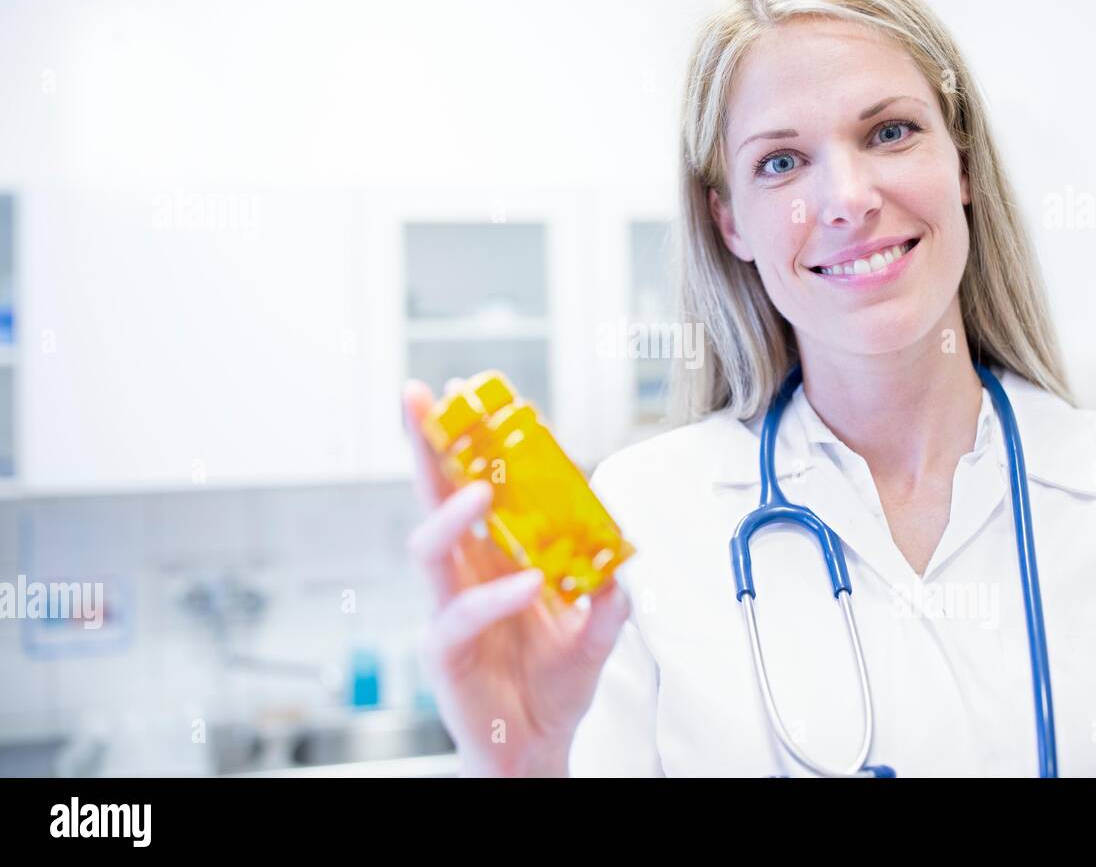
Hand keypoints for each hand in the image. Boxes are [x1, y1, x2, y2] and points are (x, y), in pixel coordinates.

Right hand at [402, 378, 629, 776]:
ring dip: (453, 512)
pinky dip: (494, 597)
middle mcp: (465, 575)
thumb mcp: (596, 634)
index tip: (480, 394)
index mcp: (495, 557)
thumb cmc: (552, 687)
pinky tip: (526, 584)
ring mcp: (450, 611)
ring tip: (481, 488)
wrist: (537, 752)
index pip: (479, 485)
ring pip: (430, 548)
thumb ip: (608, 596)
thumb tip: (621, 556)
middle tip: (423, 398)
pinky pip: (460, 617)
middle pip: (435, 497)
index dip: (477, 441)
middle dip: (426, 445)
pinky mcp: (445, 654)